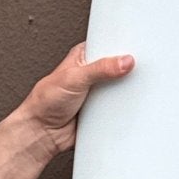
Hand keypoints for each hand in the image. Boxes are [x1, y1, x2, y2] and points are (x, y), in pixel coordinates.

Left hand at [17, 41, 134, 159]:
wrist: (43, 132)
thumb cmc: (45, 102)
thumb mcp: (74, 78)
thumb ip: (100, 69)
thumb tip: (123, 61)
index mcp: (83, 57)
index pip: (107, 46)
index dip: (121, 47)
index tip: (135, 50)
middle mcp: (92, 73)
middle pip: (118, 68)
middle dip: (126, 71)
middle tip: (135, 72)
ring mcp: (98, 92)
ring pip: (120, 88)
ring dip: (125, 92)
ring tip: (131, 90)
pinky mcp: (102, 110)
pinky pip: (118, 107)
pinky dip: (122, 108)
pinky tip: (126, 107)